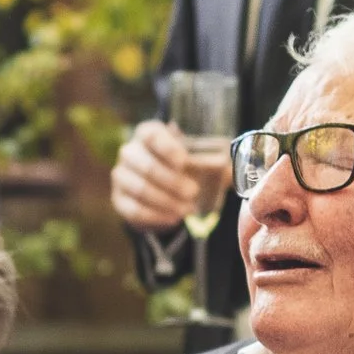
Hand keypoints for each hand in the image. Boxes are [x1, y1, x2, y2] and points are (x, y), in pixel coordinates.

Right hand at [111, 120, 206, 239]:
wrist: (163, 193)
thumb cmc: (184, 169)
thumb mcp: (199, 161)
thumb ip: (216, 163)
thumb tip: (235, 171)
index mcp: (147, 134)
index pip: (151, 135)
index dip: (167, 148)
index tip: (184, 161)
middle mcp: (129, 152)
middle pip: (146, 165)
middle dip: (171, 181)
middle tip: (193, 192)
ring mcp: (121, 176)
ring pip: (139, 188)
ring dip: (165, 201)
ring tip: (187, 209)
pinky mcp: (118, 199)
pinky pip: (133, 209)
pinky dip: (156, 216)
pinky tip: (174, 219)